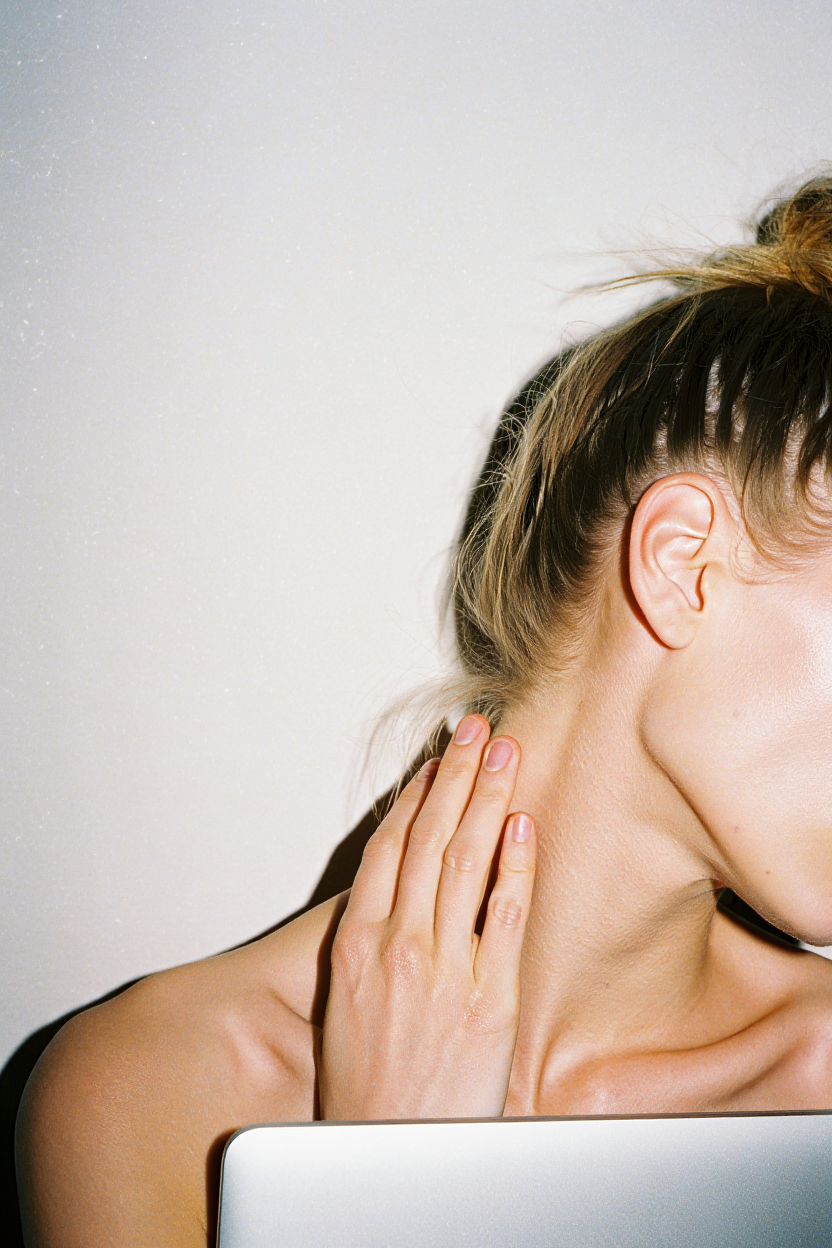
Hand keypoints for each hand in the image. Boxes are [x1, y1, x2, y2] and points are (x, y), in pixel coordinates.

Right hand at [319, 714, 535, 1119]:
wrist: (381, 1152)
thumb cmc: (362, 1082)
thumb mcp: (345, 1001)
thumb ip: (369, 939)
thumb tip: (398, 888)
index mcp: (355, 942)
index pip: (391, 846)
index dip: (419, 794)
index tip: (440, 757)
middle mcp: (396, 945)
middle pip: (430, 838)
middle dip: (459, 774)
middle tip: (481, 728)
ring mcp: (442, 969)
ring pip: (465, 861)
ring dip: (486, 798)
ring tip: (504, 752)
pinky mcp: (488, 999)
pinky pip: (503, 917)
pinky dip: (514, 867)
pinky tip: (523, 826)